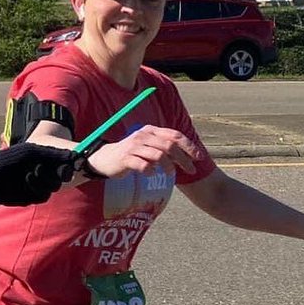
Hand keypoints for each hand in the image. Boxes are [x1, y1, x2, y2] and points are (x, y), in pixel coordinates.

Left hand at [0, 143, 76, 206]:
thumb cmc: (8, 160)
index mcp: (44, 160)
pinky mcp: (32, 197)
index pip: (65, 163)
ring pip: (55, 186)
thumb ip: (53, 154)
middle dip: (60, 172)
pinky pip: (44, 195)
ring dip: (46, 179)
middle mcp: (43, 173)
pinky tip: (27, 179)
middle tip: (57, 169)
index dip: (70, 163)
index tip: (74, 162)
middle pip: (64, 176)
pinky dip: (37, 187)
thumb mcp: (31, 153)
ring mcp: (38, 186)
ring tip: (32, 172)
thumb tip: (74, 155)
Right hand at [85, 125, 200, 177]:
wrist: (104, 159)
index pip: (175, 135)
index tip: (199, 157)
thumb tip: (187, 155)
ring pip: (159, 156)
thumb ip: (164, 147)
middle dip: (184, 159)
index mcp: (150, 130)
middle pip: (170, 146)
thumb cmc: (130, 154)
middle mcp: (143, 136)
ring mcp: (133, 146)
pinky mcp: (126, 158)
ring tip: (171, 174)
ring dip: (169, 167)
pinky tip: (151, 174)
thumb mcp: (147, 146)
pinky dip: (151, 171)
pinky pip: (144, 166)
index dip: (189, 146)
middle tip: (190, 170)